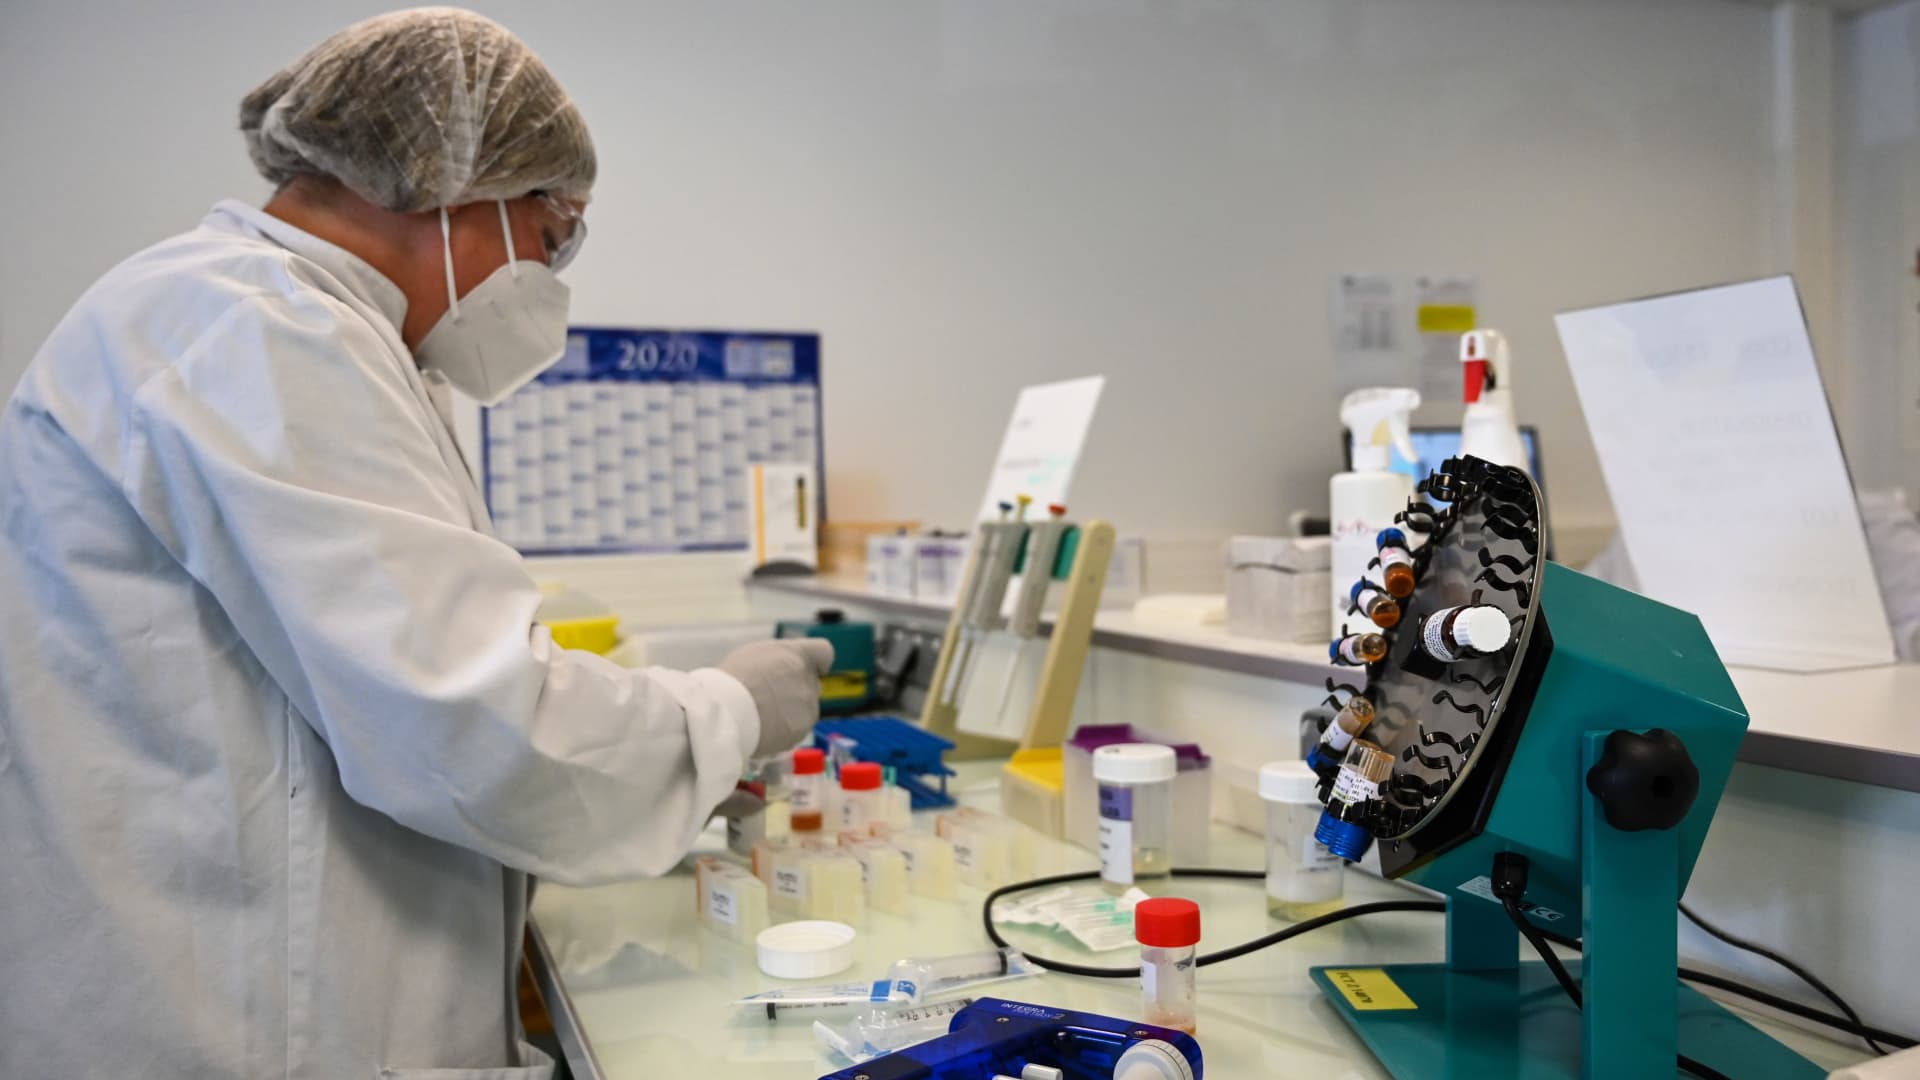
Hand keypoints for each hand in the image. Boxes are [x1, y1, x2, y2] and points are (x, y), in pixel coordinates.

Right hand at [719, 639, 834, 756]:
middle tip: (771, 695)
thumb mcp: (756, 654)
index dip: (817, 662)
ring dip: (791, 710)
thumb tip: (788, 669)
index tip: (810, 668)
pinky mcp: (802, 729)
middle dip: (797, 688)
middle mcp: (808, 678)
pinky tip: (764, 727)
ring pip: (805, 707)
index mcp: (797, 654)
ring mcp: (808, 705)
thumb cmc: (733, 680)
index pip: (824, 652)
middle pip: (812, 682)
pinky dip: (785, 728)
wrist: (727, 712)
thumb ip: (781, 659)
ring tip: (762, 714)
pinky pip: (797, 727)